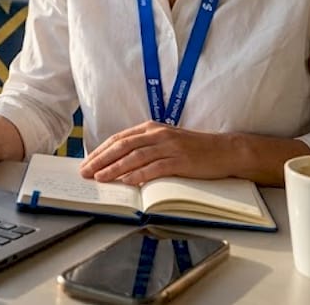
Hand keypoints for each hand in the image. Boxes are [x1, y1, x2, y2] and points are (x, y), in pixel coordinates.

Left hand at [78, 122, 236, 184]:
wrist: (223, 150)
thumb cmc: (193, 149)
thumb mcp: (165, 142)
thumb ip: (145, 147)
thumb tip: (119, 162)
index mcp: (151, 128)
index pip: (119, 138)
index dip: (101, 150)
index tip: (87, 162)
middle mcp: (157, 134)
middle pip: (122, 146)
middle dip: (101, 159)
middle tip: (86, 171)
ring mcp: (169, 146)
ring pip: (135, 156)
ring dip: (115, 168)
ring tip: (100, 178)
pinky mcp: (180, 160)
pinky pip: (154, 168)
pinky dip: (138, 175)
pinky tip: (126, 182)